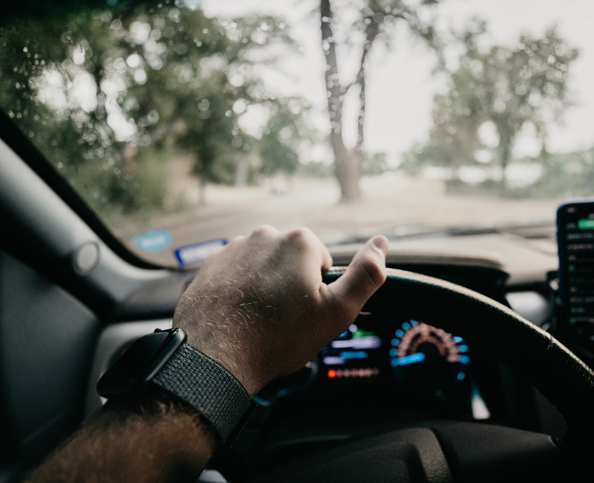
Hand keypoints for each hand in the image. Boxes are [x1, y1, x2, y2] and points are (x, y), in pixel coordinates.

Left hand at [173, 225, 388, 394]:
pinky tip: (238, 316)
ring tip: (259, 320)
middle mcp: (264, 235)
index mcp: (299, 241)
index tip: (306, 312)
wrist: (215, 357)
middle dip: (291, 284)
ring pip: (262, 267)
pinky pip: (235, 274)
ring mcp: (233, 248)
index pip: (321, 261)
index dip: (318, 290)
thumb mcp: (336, 312)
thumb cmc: (278, 338)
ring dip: (264, 286)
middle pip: (290, 261)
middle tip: (284, 319)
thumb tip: (382, 244)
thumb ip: (366, 275)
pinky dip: (239, 291)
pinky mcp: (210, 265)